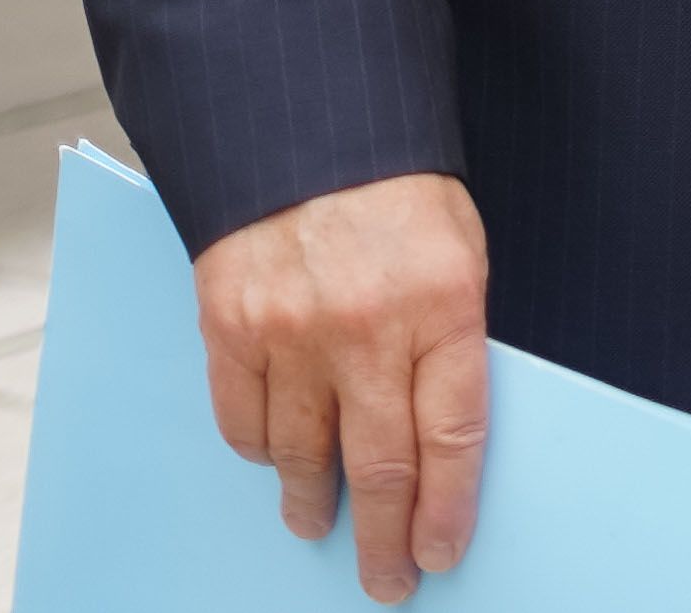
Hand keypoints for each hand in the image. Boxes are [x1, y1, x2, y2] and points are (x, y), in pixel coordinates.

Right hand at [191, 172, 488, 601]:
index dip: (446, 507)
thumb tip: (438, 435)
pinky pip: (243, 421)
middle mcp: (368, 326)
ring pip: (301, 455)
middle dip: (383, 537)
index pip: (452, 435)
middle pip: (378, 465)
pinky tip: (274, 460)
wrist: (309, 123)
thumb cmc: (398, 189)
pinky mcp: (231, 326)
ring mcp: (293, 331)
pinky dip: (260, 452)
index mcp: (444, 302)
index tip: (441, 552)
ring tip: (319, 524)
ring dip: (312, 502)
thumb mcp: (458, 250)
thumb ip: (450, 337)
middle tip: (387, 581)